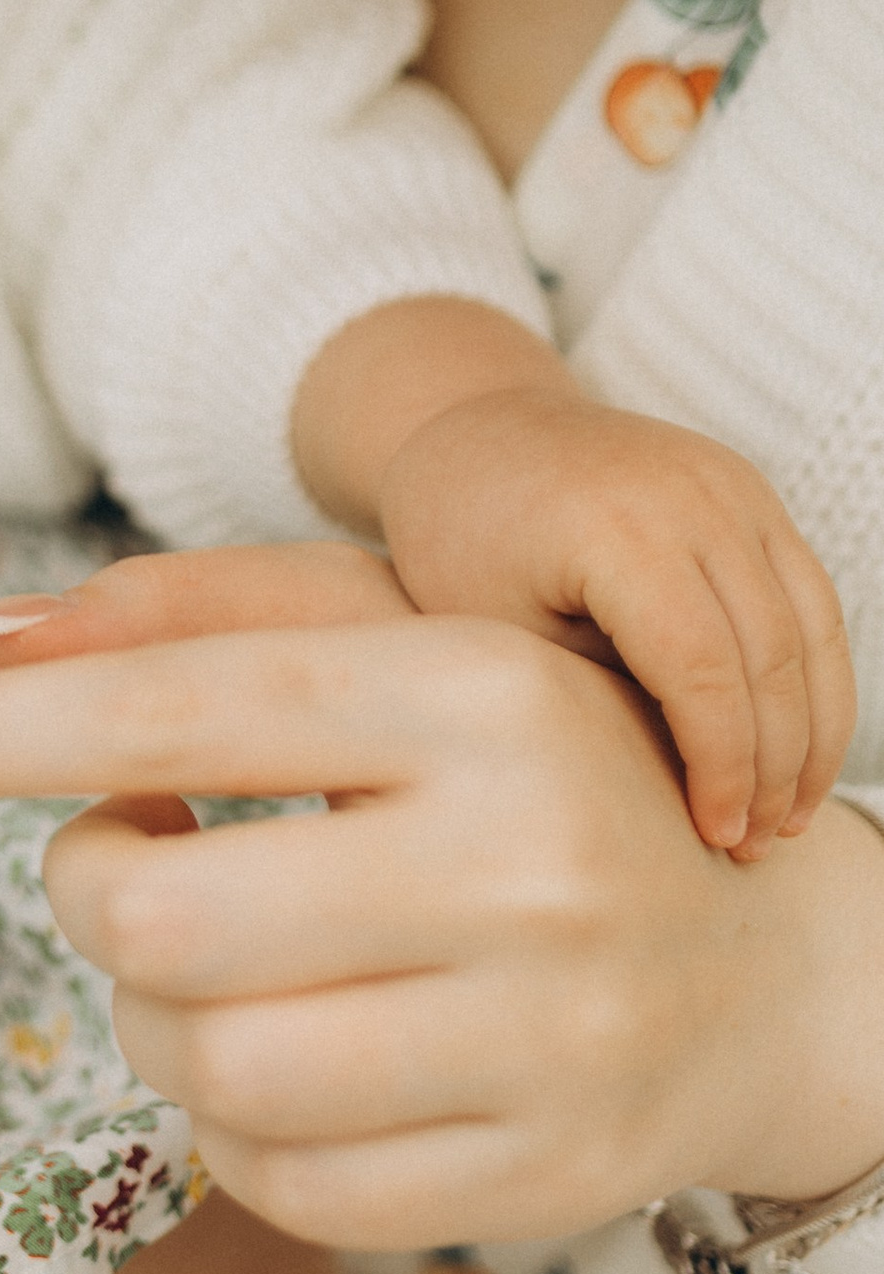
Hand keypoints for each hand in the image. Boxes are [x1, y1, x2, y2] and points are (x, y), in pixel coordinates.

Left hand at [0, 551, 883, 1244]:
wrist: (766, 963)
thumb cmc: (530, 772)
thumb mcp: (402, 649)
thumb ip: (193, 625)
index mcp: (477, 694)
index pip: (167, 707)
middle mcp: (523, 865)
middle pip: (154, 921)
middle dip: (92, 895)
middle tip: (135, 862)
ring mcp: (542, 1041)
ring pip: (200, 1067)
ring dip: (152, 1021)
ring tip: (219, 961)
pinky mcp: (539, 1182)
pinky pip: (276, 1182)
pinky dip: (233, 1127)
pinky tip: (296, 1055)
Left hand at [374, 387, 852, 860]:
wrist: (475, 428)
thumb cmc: (459, 540)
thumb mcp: (492, 633)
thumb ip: (580, 701)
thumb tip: (664, 798)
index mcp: (615, 527)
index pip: (701, 667)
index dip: (720, 764)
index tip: (715, 836)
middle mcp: (693, 494)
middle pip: (771, 653)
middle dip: (774, 763)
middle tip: (754, 846)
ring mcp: (734, 486)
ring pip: (812, 628)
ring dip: (811, 731)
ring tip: (785, 818)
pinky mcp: (753, 494)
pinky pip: (810, 597)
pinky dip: (813, 679)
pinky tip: (794, 752)